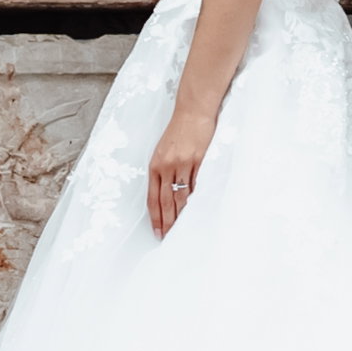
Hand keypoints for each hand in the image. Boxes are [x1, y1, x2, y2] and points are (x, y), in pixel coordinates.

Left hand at [146, 104, 213, 236]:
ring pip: (182, 196)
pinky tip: (196, 211)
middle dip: (167, 222)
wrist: (192, 112)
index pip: (152, 198)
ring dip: (182, 215)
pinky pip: (197, 185)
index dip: (155, 217)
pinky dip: (197, 199)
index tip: (157, 231)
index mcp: (155, 165)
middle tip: (168, 237)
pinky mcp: (199, 161)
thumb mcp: (162, 152)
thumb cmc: (178, 132)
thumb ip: (162, 172)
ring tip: (182, 229)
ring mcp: (183, 164)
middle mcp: (166, 166)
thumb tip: (166, 195)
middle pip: (166, 201)